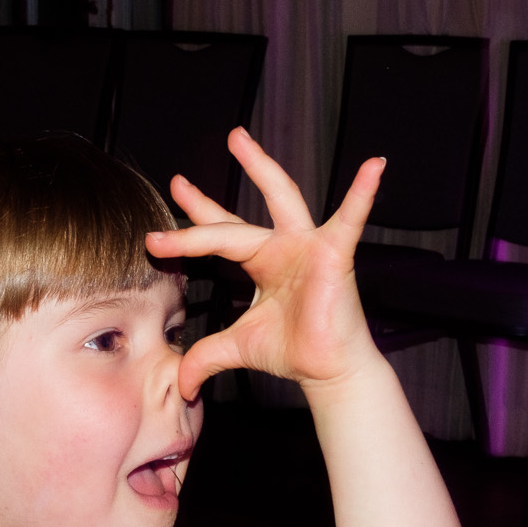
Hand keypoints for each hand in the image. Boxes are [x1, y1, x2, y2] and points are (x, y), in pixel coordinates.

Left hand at [145, 127, 385, 400]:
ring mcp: (307, 246)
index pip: (219, 238)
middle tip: (177, 180)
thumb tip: (179, 387)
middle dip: (204, 202)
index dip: (186, 235)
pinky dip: (363, 193)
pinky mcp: (333, 253)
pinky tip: (374, 166)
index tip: (153, 238)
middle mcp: (282, 248)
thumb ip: (203, 359)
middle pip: (236, 218)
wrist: (326, 371)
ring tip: (238, 139)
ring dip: (260, 168)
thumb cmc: (292, 352)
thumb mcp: (235, 349)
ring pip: (281, 199)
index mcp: (261, 263)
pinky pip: (350, 218)